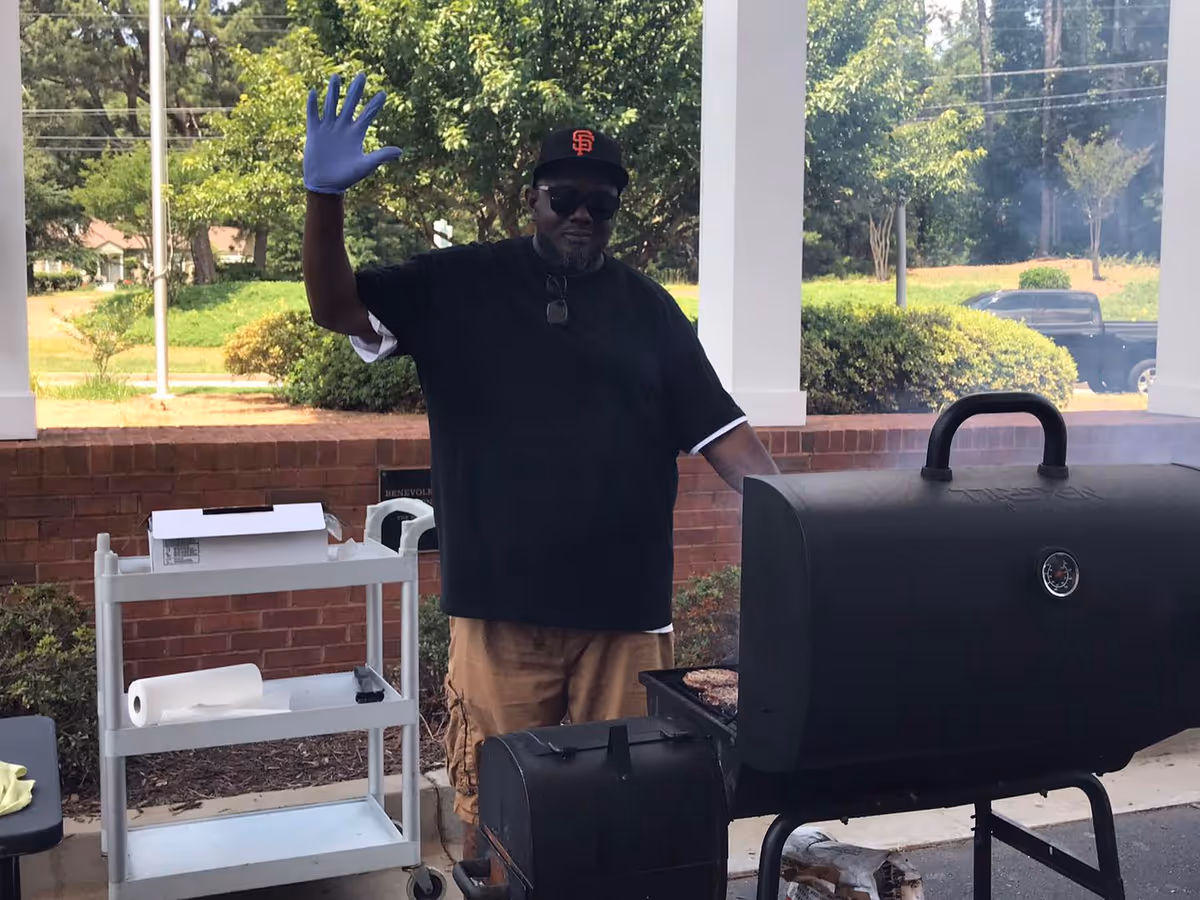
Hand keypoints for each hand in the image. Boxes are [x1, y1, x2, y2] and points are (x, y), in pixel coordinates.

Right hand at [304, 73, 402, 194]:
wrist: (325, 184)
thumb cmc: (347, 177)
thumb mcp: (365, 166)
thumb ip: (381, 156)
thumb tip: (400, 151)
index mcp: (356, 134)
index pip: (367, 115)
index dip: (375, 104)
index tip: (383, 93)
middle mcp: (343, 127)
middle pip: (350, 104)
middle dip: (356, 90)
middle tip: (362, 75)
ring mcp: (328, 128)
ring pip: (331, 105)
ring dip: (333, 91)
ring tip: (336, 76)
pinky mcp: (314, 132)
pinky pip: (313, 115)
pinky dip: (313, 105)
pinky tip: (313, 92)